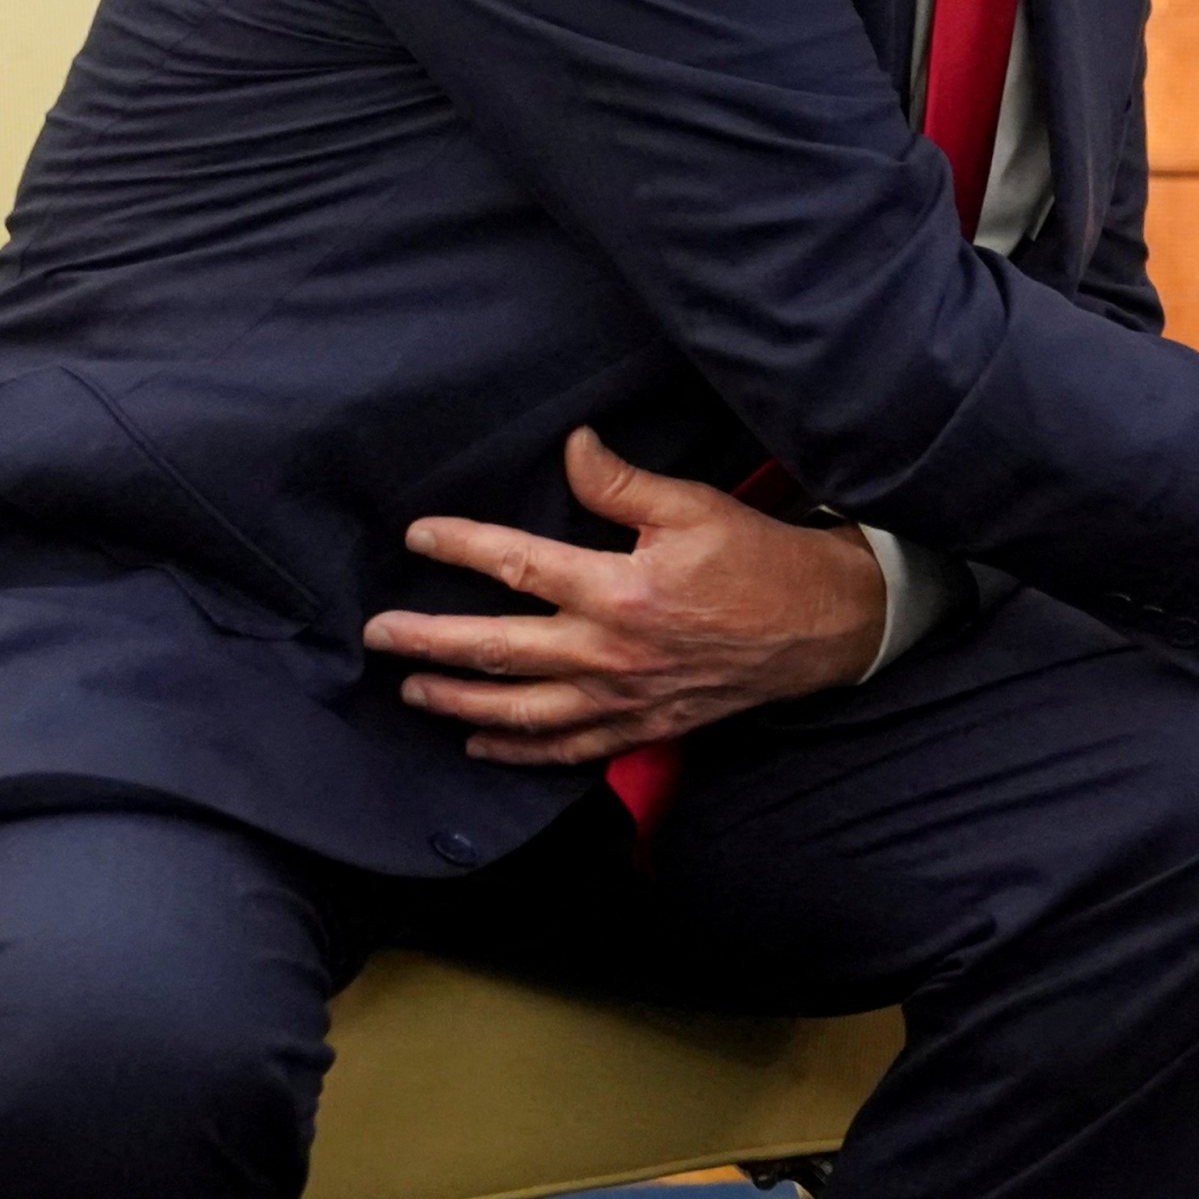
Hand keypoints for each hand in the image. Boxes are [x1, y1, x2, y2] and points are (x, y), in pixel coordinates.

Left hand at [362, 428, 887, 765]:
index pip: (518, 566)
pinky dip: (517, 750)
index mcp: (618, 589)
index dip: (462, 547)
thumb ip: (622, 483)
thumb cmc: (758, 560)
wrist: (820, 625)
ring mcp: (621, 698)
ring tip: (410, 689)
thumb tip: (572, 448)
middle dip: (428, 641)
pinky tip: (480, 742)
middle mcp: (608, 652)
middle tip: (377, 635)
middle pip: (497, 650)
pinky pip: (564, 750)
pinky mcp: (640, 726)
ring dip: (456, 701)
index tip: (418, 535)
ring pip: (518, 709)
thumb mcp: (694, 505)